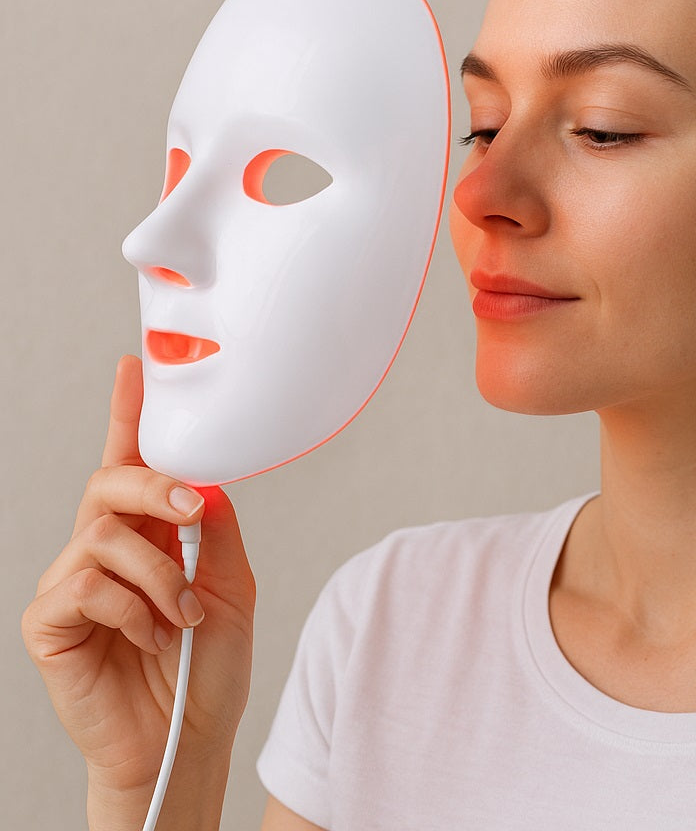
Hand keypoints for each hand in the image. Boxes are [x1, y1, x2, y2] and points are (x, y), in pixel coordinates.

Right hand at [22, 355, 256, 825]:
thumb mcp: (232, 588)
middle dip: (154, 487)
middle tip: (190, 515)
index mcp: (150, 535)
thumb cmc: (208, 669)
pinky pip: (85, 583)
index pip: (133, 463)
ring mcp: (74, 584)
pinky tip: (147, 635)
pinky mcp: (50, 622)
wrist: (189, 740)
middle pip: (110, 481)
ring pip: (103, 534)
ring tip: (183, 615)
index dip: (129, 414)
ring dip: (159, 574)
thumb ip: (217, 532)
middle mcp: (106, 550)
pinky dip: (131, 607)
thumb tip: (203, 483)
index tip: (133, 367)